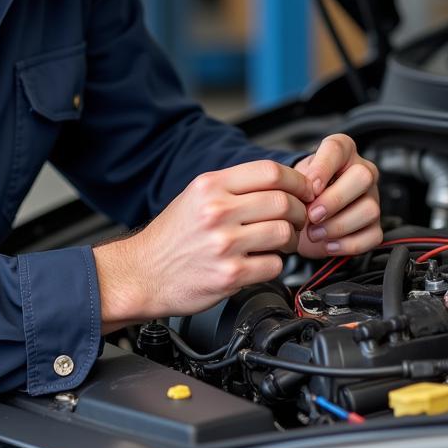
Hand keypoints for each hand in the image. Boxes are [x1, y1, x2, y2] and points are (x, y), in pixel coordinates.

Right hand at [93, 159, 311, 328]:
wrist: (143, 273)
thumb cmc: (171, 237)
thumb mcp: (195, 196)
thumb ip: (233, 187)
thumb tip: (279, 182)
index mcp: (210, 186)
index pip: (270, 172)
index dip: (296, 180)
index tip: (304, 190)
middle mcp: (216, 211)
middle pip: (282, 201)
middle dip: (298, 211)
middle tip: (296, 219)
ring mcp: (224, 244)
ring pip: (283, 233)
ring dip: (291, 239)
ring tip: (280, 242)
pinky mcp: (230, 275)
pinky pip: (273, 265)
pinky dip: (275, 264)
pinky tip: (262, 261)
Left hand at [293, 133, 381, 258]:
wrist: (303, 216)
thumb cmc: (302, 192)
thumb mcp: (295, 180)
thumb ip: (298, 181)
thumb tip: (306, 190)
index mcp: (341, 152)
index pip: (337, 148)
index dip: (323, 168)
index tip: (309, 187)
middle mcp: (362, 171)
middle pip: (363, 177)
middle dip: (334, 200)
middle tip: (311, 214)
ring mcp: (372, 199)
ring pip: (369, 209)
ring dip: (338, 226)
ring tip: (314, 232)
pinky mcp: (375, 225)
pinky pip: (371, 236)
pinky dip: (347, 244)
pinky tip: (328, 244)